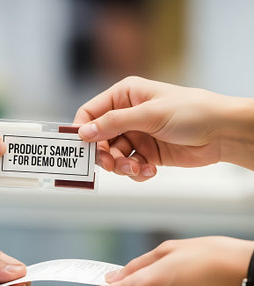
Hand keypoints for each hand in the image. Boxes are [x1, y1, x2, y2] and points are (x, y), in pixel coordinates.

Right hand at [75, 76, 253, 180]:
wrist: (222, 133)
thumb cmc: (191, 112)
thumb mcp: (149, 114)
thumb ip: (113, 123)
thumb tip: (83, 132)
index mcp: (124, 96)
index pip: (90, 113)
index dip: (82, 130)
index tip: (82, 148)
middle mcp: (126, 115)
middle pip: (98, 139)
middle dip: (104, 155)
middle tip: (111, 165)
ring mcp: (136, 135)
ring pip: (112, 156)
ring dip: (121, 166)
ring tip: (137, 168)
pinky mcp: (145, 153)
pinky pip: (129, 166)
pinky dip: (136, 171)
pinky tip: (149, 170)